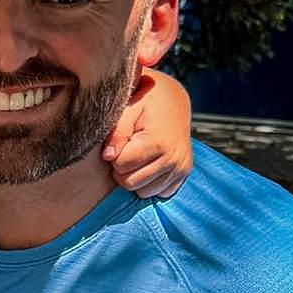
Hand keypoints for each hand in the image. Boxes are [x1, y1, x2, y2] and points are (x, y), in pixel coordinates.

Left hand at [103, 68, 192, 200]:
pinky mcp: (183, 173)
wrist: (174, 100)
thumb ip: (116, 132)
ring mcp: (180, 168)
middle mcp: (172, 159)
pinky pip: (159, 192)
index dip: (115, 156)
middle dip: (123, 169)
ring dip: (136, 177)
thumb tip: (108, 156)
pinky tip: (150, 163)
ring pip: (144, 192)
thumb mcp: (129, 109)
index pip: (120, 166)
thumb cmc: (147, 103)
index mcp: (157, 143)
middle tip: (128, 150)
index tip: (121, 143)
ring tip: (139, 156)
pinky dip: (150, 182)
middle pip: (130, 183)